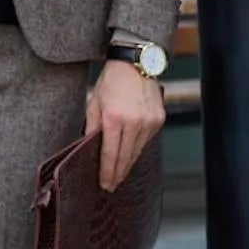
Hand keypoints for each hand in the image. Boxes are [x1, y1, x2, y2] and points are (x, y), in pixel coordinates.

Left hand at [86, 61, 164, 192]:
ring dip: (128, 163)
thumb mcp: (94, 102)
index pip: (110, 153)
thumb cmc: (112, 80)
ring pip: (137, 151)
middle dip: (118, 173)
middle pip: (126, 156)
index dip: (107, 172)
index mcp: (114, 117)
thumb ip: (92, 127)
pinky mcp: (159, 119)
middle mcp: (134, 121)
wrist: (135, 63)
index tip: (105, 183)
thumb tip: (89, 148)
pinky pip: (146, 140)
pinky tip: (130, 153)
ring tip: (119, 174)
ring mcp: (149, 121)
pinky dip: (137, 148)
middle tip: (111, 185)